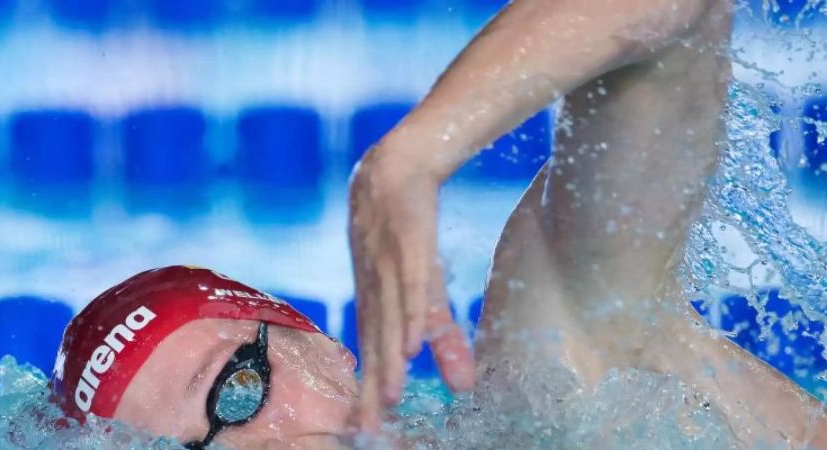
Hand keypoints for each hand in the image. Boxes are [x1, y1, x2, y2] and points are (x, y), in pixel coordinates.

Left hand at [347, 148, 475, 433]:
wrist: (391, 173)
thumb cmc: (403, 237)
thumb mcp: (425, 289)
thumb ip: (444, 336)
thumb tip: (465, 384)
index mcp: (375, 303)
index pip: (371, 356)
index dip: (369, 393)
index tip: (365, 431)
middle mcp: (376, 292)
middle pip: (375, 347)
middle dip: (372, 389)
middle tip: (369, 428)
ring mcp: (388, 270)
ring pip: (390, 322)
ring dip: (389, 360)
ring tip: (391, 397)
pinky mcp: (407, 248)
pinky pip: (410, 287)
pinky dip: (410, 315)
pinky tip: (412, 343)